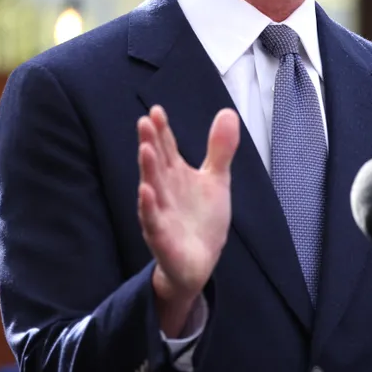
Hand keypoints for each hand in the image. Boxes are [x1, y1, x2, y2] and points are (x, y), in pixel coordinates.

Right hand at [137, 105, 239, 334]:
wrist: (200, 261)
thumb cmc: (202, 219)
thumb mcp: (216, 179)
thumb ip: (220, 149)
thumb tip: (227, 112)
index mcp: (176, 175)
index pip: (167, 148)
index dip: (162, 130)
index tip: (156, 110)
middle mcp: (164, 190)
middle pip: (156, 163)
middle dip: (150, 143)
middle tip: (145, 121)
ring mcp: (160, 213)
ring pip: (151, 188)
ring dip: (147, 170)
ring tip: (145, 149)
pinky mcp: (162, 236)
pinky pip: (152, 220)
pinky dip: (148, 207)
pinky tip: (145, 192)